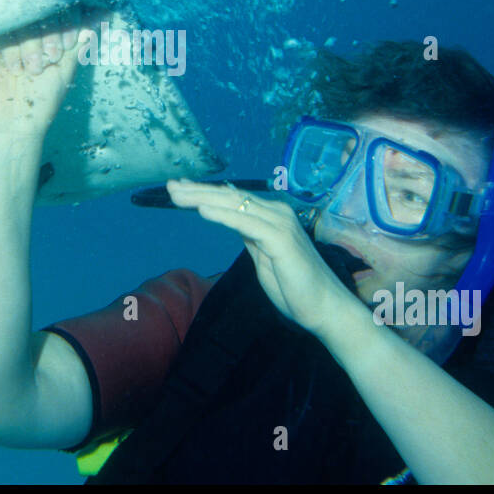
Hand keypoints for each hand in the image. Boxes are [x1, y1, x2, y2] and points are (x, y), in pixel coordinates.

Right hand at [0, 14, 94, 140]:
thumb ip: (81, 39)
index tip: (67, 45)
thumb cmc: (41, 101)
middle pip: (39, 12)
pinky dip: (10, 48)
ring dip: (30, 44)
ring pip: (20, 20)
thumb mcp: (66, 68)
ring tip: (32, 70)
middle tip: (51, 57)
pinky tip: (14, 68)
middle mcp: (29, 34)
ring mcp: (7, 37)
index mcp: (49, 36)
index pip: (59, 10)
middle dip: (49, 33)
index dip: (66, 21)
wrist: (10, 124)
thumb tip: (105, 12)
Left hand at [165, 179, 351, 335]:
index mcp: (271, 215)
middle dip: (197, 191)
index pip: (232, 199)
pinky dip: (223, 215)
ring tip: (177, 194)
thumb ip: (249, 235)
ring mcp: (279, 224)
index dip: (205, 192)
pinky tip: (202, 210)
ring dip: (203, 198)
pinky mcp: (280, 239)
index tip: (179, 187)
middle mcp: (276, 213)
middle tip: (170, 185)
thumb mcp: (262, 255)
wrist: (323, 307)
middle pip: (230, 197)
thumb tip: (230, 218)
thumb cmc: (294, 286)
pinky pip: (245, 223)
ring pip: (234, 205)